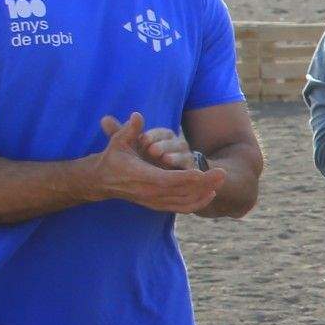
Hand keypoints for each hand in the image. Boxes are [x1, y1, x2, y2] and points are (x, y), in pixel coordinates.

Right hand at [94, 113, 224, 212]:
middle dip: (204, 183)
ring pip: (185, 202)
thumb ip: (129, 129)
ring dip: (204, 193)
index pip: (169, 180)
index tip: (204, 172)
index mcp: (143, 177)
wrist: (102, 181)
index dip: (187, 178)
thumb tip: (137, 115)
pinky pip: (181, 208)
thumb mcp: (118, 141)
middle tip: (223, 173)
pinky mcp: (157, 206)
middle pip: (182, 192)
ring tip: (220, 181)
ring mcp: (155, 202)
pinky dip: (197, 203)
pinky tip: (210, 194)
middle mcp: (150, 193)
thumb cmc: (113, 157)